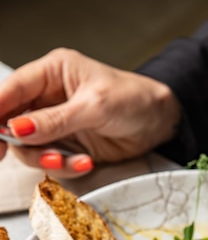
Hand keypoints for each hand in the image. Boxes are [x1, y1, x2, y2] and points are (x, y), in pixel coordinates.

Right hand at [0, 48, 180, 176]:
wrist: (159, 122)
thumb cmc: (133, 99)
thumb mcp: (94, 106)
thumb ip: (54, 120)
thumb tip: (17, 128)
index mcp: (53, 73)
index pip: (12, 89)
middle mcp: (50, 98)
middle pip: (13, 122)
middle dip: (18, 142)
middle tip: (20, 153)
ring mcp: (58, 124)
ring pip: (31, 147)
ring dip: (48, 158)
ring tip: (71, 160)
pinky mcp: (69, 145)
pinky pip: (54, 161)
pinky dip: (66, 166)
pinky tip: (86, 162)